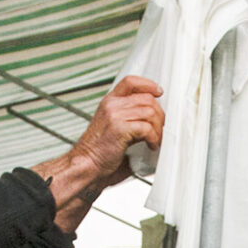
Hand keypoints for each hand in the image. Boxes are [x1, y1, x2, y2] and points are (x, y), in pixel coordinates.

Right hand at [31, 76, 163, 229]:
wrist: (86, 165)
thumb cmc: (99, 152)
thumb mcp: (113, 127)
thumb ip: (130, 117)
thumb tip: (154, 118)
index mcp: (109, 102)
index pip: (130, 82)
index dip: (147, 84)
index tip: (158, 92)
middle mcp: (112, 106)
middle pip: (146, 99)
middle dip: (160, 115)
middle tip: (160, 129)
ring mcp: (115, 116)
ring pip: (150, 113)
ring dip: (158, 129)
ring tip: (156, 140)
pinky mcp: (120, 129)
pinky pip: (147, 128)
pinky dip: (154, 138)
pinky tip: (151, 146)